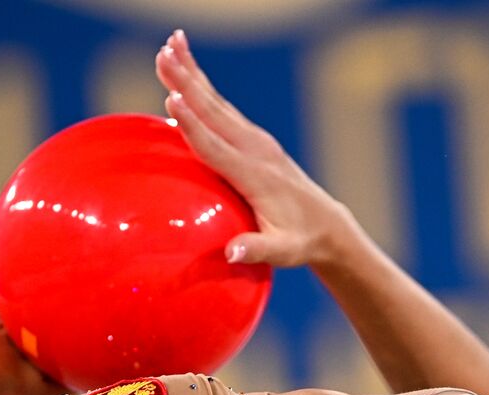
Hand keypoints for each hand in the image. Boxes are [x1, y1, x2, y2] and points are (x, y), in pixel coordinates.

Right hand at [155, 29, 356, 268]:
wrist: (327, 226)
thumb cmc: (300, 242)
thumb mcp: (282, 252)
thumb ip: (257, 250)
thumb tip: (231, 253)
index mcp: (255, 175)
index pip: (216, 147)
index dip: (191, 124)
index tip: (170, 99)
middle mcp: (255, 150)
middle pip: (214, 112)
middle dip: (187, 82)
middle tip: (161, 53)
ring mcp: (256, 141)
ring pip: (217, 103)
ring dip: (192, 74)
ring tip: (169, 46)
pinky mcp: (254, 140)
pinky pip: (223, 109)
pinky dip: (203, 88)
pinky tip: (186, 75)